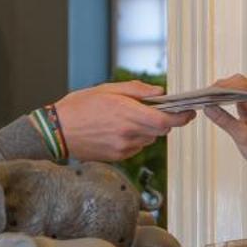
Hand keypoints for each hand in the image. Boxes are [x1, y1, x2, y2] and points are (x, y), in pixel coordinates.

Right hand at [54, 81, 189, 160]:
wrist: (57, 131)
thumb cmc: (79, 106)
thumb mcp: (108, 89)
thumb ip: (137, 90)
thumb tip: (160, 93)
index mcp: (128, 113)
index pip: (166, 120)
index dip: (182, 117)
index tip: (189, 112)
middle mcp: (128, 133)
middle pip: (161, 130)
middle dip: (164, 120)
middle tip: (157, 110)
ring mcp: (124, 148)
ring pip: (149, 139)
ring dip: (147, 129)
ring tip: (128, 118)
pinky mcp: (118, 157)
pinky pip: (137, 147)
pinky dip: (135, 138)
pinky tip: (118, 130)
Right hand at [200, 74, 246, 174]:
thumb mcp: (242, 136)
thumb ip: (224, 120)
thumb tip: (208, 108)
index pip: (245, 87)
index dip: (227, 87)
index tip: (212, 90)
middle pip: (241, 84)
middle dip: (223, 88)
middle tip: (207, 94)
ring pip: (237, 89)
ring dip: (223, 92)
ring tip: (208, 98)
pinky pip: (235, 97)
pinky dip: (225, 99)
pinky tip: (214, 102)